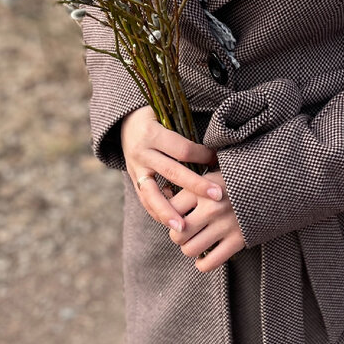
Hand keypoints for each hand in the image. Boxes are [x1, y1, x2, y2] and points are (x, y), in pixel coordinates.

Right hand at [121, 106, 220, 232]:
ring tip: (183, 227)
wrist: (124, 122)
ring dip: (168, 212)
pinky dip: (158, 212)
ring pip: (151, 194)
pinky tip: (172, 223)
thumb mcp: (167, 116)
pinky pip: (145, 200)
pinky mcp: (133, 180)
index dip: (203, 156)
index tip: (218, 161)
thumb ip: (186, 131)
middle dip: (196, 186)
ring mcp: (135, 168)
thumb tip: (218, 148)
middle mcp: (142, 152)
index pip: (182, 149)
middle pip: (172, 172)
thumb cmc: (155, 117)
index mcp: (152, 134)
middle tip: (217, 197)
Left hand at [167, 171, 244, 271]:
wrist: (269, 184)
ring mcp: (225, 225)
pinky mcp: (238, 240)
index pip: (168, 209)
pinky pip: (209, 262)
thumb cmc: (234, 179)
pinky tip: (204, 257)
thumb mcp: (211, 174)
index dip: (167, 215)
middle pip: (176, 234)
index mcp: (202, 189)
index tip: (174, 215)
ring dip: (189, 248)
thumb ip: (189, 185)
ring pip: (189, 250)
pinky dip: (202, 264)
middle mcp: (211, 208)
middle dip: (177, 235)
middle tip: (184, 231)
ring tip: (195, 241)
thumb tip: (163, 195)